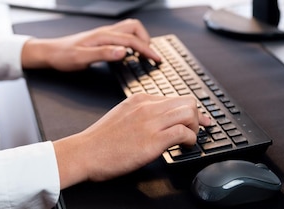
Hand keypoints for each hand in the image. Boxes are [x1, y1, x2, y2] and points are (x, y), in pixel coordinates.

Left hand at [21, 19, 160, 70]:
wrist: (49, 53)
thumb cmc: (63, 56)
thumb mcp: (82, 58)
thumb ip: (103, 54)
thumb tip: (123, 52)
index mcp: (103, 36)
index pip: (132, 40)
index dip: (147, 50)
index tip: (157, 59)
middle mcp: (105, 32)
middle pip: (134, 28)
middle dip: (146, 40)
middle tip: (151, 56)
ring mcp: (103, 34)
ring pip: (129, 29)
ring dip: (140, 39)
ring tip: (144, 53)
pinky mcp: (101, 39)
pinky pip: (122, 35)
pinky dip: (131, 42)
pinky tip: (129, 53)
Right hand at [52, 94, 211, 188]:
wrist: (85, 153)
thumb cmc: (100, 141)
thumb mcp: (121, 115)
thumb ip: (140, 113)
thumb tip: (159, 121)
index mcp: (139, 99)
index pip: (174, 97)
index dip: (190, 109)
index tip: (198, 119)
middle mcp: (147, 107)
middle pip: (187, 102)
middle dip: (197, 117)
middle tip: (198, 130)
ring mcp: (151, 122)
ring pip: (189, 113)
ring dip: (196, 128)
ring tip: (190, 139)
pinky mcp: (153, 140)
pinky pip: (184, 133)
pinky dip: (191, 140)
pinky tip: (185, 147)